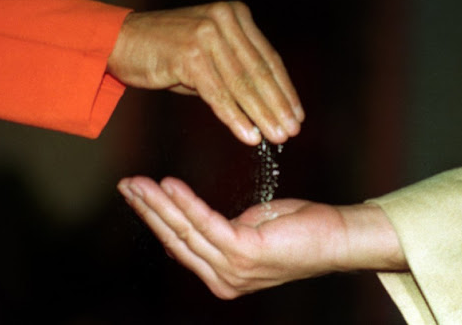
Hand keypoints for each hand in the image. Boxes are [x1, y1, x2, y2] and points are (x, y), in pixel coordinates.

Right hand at [107, 2, 303, 144]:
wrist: (120, 41)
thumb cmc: (166, 51)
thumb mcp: (208, 52)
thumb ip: (237, 68)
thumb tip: (269, 102)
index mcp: (235, 15)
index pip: (268, 58)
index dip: (284, 89)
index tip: (297, 114)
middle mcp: (224, 19)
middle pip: (259, 72)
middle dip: (278, 106)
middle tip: (291, 131)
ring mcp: (207, 35)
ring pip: (242, 84)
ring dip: (262, 115)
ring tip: (276, 137)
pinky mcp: (189, 55)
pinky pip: (218, 94)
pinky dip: (236, 118)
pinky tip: (249, 136)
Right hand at [117, 176, 406, 299]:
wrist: (336, 238)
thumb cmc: (298, 230)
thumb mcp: (252, 228)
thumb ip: (223, 228)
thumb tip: (197, 217)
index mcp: (223, 273)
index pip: (180, 245)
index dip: (155, 218)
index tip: (137, 193)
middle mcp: (223, 278)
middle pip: (175, 239)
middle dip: (147, 210)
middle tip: (125, 184)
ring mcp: (233, 269)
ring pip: (185, 231)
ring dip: (156, 204)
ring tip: (136, 182)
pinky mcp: (245, 253)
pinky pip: (207, 223)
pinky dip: (185, 202)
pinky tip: (167, 184)